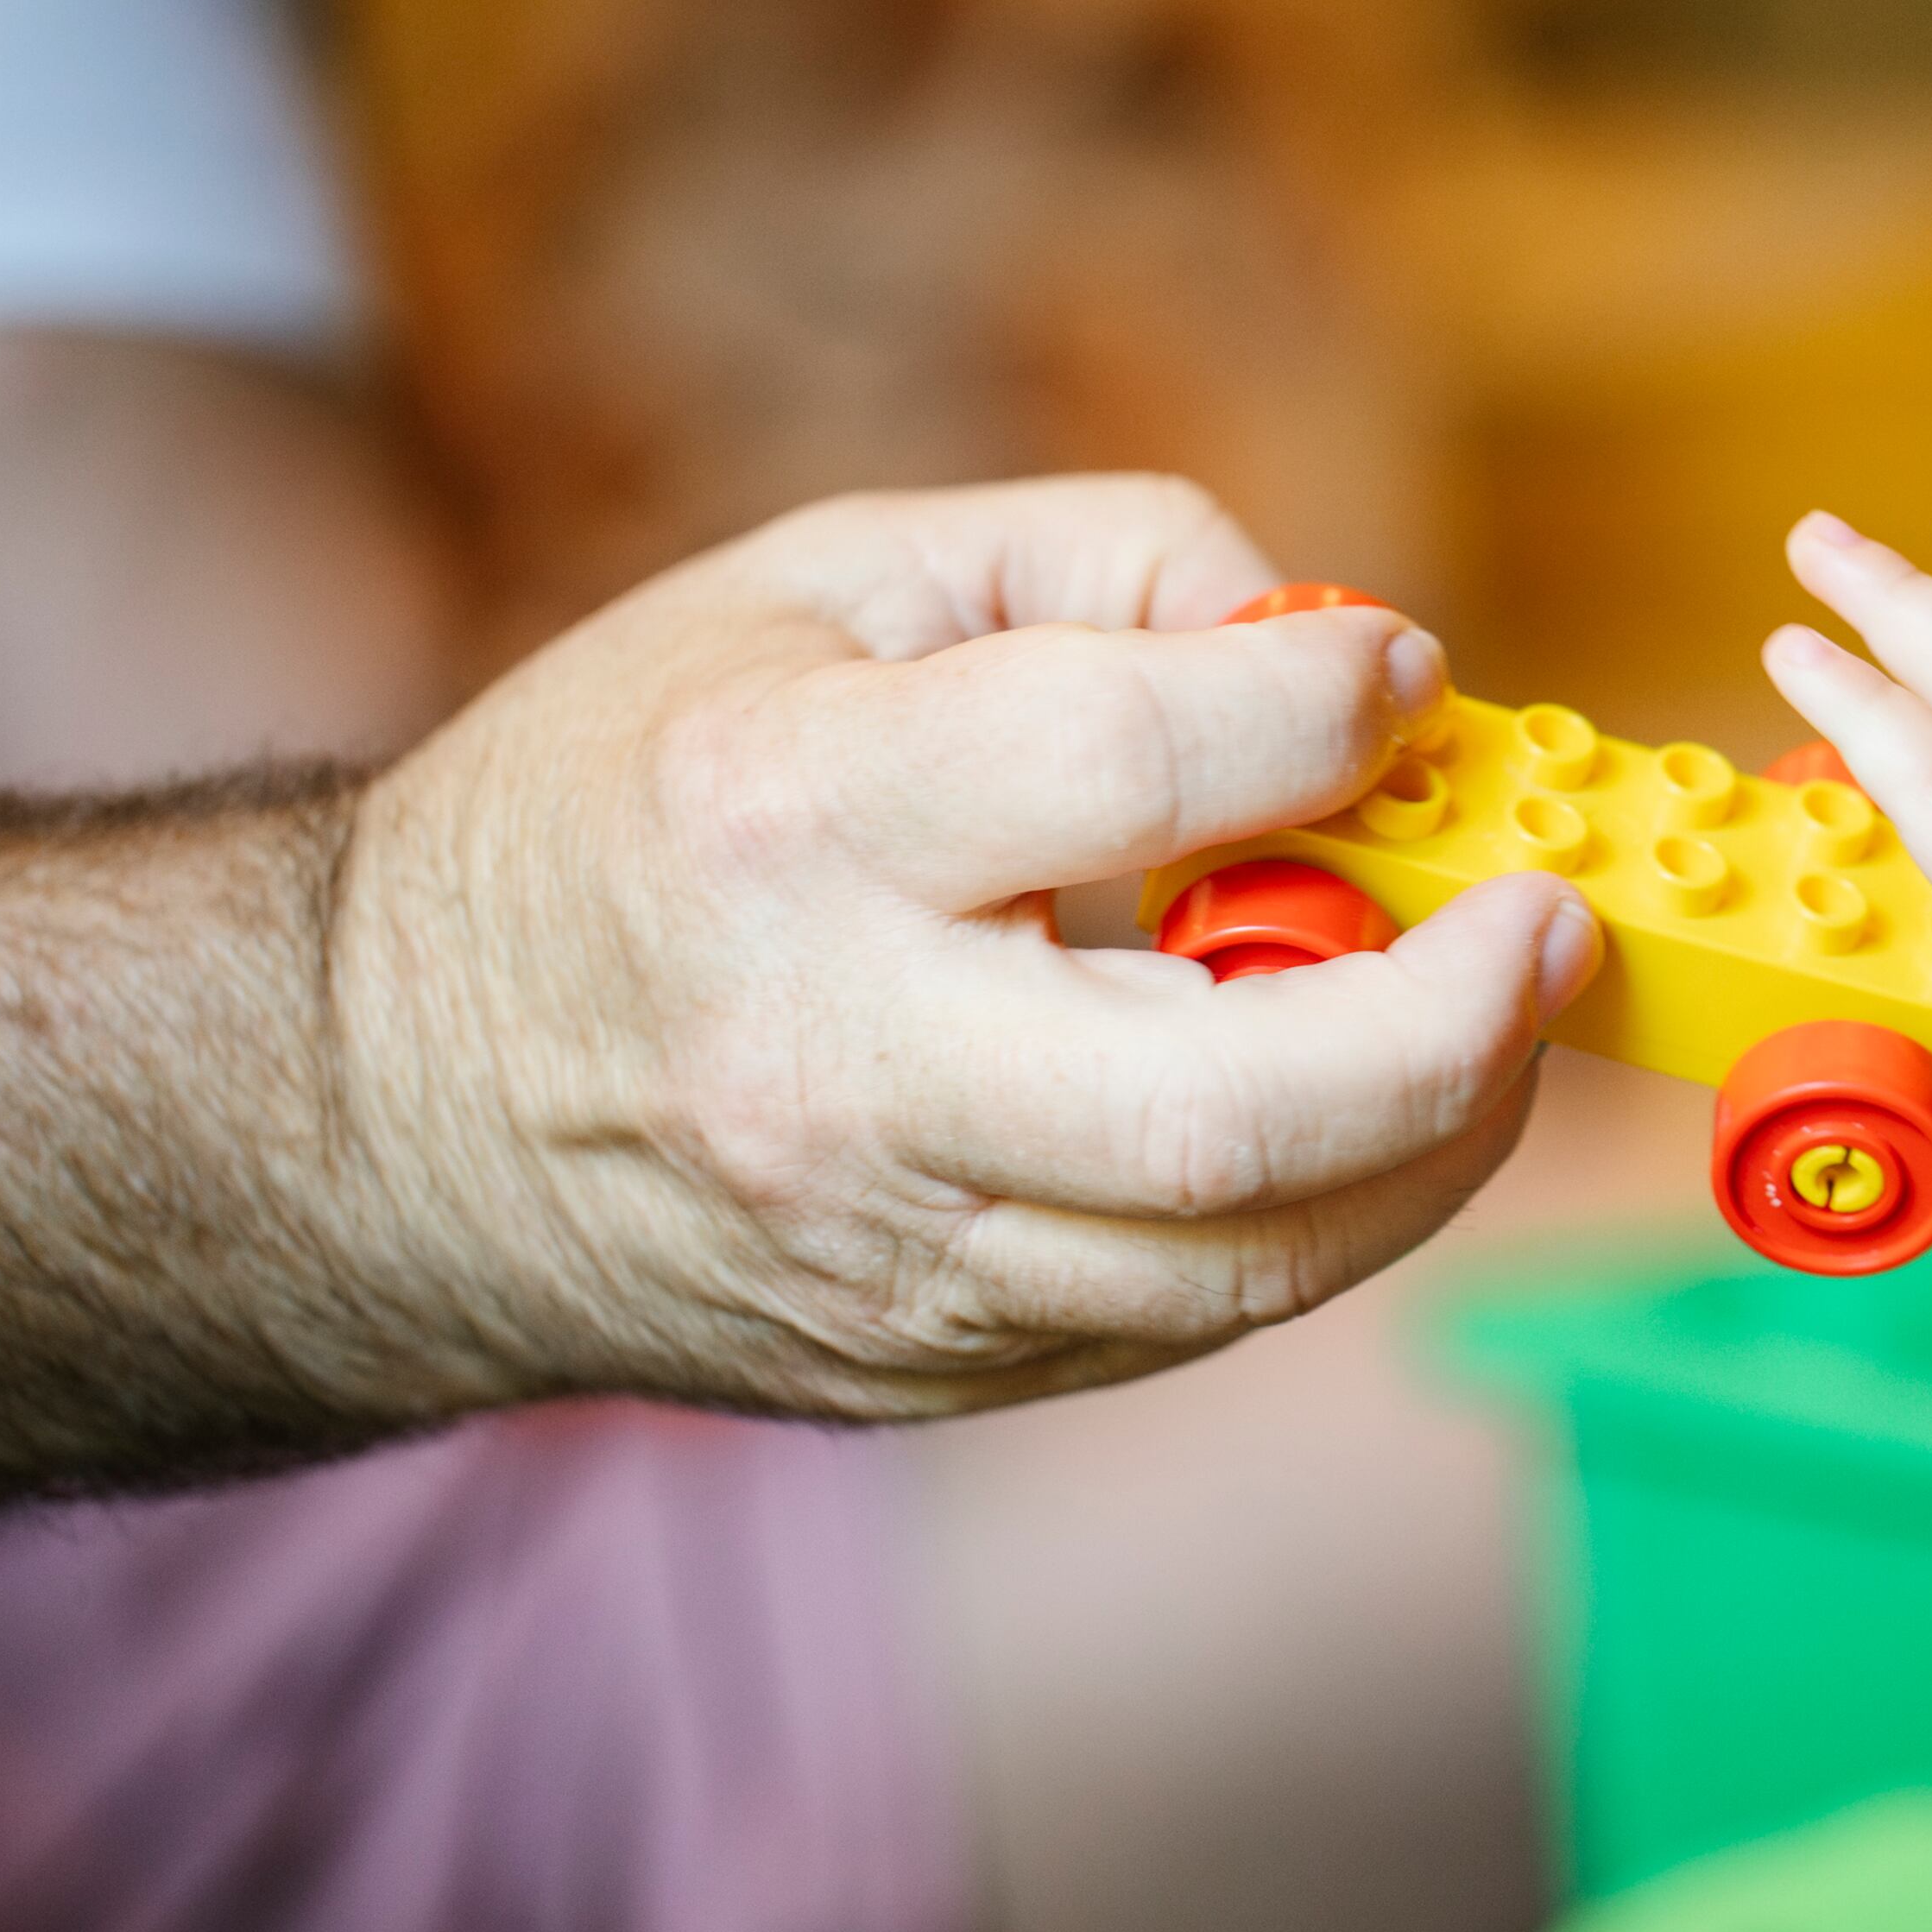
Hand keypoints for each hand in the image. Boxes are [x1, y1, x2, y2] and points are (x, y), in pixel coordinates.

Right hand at [338, 473, 1596, 1419]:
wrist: (388, 1102)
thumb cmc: (629, 801)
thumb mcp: (821, 584)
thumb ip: (1098, 562)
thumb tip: (1338, 646)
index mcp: (786, 819)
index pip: (1127, 765)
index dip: (1322, 709)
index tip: (1401, 682)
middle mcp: (837, 1067)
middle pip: (1229, 1101)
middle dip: (1454, 1019)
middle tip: (1544, 928)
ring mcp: (886, 1256)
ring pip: (1250, 1260)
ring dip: (1433, 1139)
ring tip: (1486, 1023)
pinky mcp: (924, 1368)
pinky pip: (1194, 1313)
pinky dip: (1321, 1209)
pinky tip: (1353, 1109)